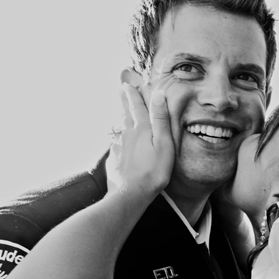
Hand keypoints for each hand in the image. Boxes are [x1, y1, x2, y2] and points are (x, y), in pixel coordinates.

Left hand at [106, 83, 174, 198]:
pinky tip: (121, 144)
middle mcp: (127, 135)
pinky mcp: (114, 160)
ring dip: (123, 119)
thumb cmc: (153, 171)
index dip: (134, 94)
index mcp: (141, 130)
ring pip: (121, 129)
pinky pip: (117, 146)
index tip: (128, 84)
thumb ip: (160, 119)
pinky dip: (120, 141)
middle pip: (126, 114)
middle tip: (121, 90)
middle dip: (125, 101)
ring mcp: (118, 148)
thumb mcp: (164, 144)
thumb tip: (158, 94)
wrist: (130, 194)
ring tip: (124, 114)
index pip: (137, 107)